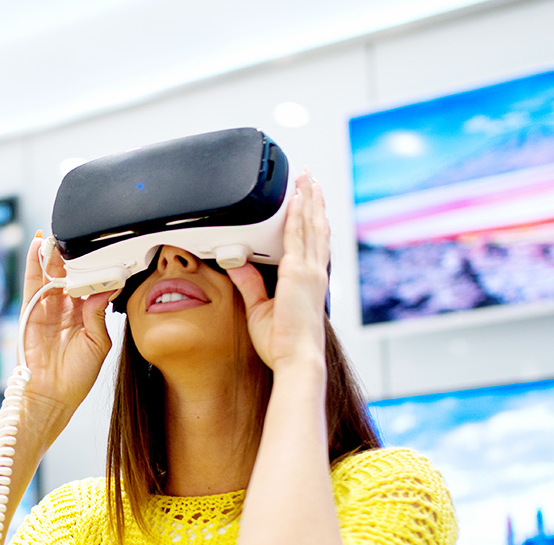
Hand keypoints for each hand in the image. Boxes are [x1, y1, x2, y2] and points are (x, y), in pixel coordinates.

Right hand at [17, 236, 116, 430]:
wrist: (51, 396)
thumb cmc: (77, 377)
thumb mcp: (98, 344)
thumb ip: (98, 315)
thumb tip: (104, 289)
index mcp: (86, 315)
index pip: (92, 283)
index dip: (96, 267)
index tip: (105, 250)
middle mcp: (67, 308)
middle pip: (70, 274)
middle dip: (74, 255)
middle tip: (79, 234)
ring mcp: (48, 308)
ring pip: (51, 274)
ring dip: (54, 253)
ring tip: (58, 233)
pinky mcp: (30, 311)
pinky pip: (32, 283)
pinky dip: (34, 263)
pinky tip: (39, 245)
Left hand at [229, 172, 329, 372]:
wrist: (296, 358)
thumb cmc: (282, 343)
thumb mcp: (260, 309)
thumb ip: (250, 285)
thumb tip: (237, 266)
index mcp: (309, 281)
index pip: (313, 242)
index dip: (313, 219)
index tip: (310, 201)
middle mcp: (313, 272)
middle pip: (316, 227)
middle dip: (313, 200)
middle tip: (310, 177)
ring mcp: (309, 272)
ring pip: (310, 225)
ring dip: (308, 199)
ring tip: (306, 178)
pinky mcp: (298, 274)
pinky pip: (296, 237)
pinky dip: (297, 215)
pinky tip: (295, 198)